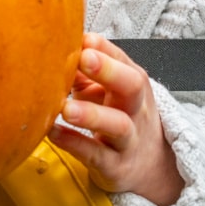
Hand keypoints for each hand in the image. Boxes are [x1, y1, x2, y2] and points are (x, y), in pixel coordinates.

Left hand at [48, 33, 183, 205]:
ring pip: (119, 125)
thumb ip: (84, 72)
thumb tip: (55, 48)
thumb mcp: (108, 91)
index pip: (122, 59)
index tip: (83, 38)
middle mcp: (136, 108)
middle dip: (109, 70)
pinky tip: (52, 133)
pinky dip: (74, 143)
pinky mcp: (116, 167)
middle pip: (132, 85)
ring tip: (65, 108)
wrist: (151, 167)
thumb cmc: (120, 117)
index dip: (103, 49)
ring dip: (92, 114)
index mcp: (133, 83)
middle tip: (84, 59)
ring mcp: (129, 140)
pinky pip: (97, 155)